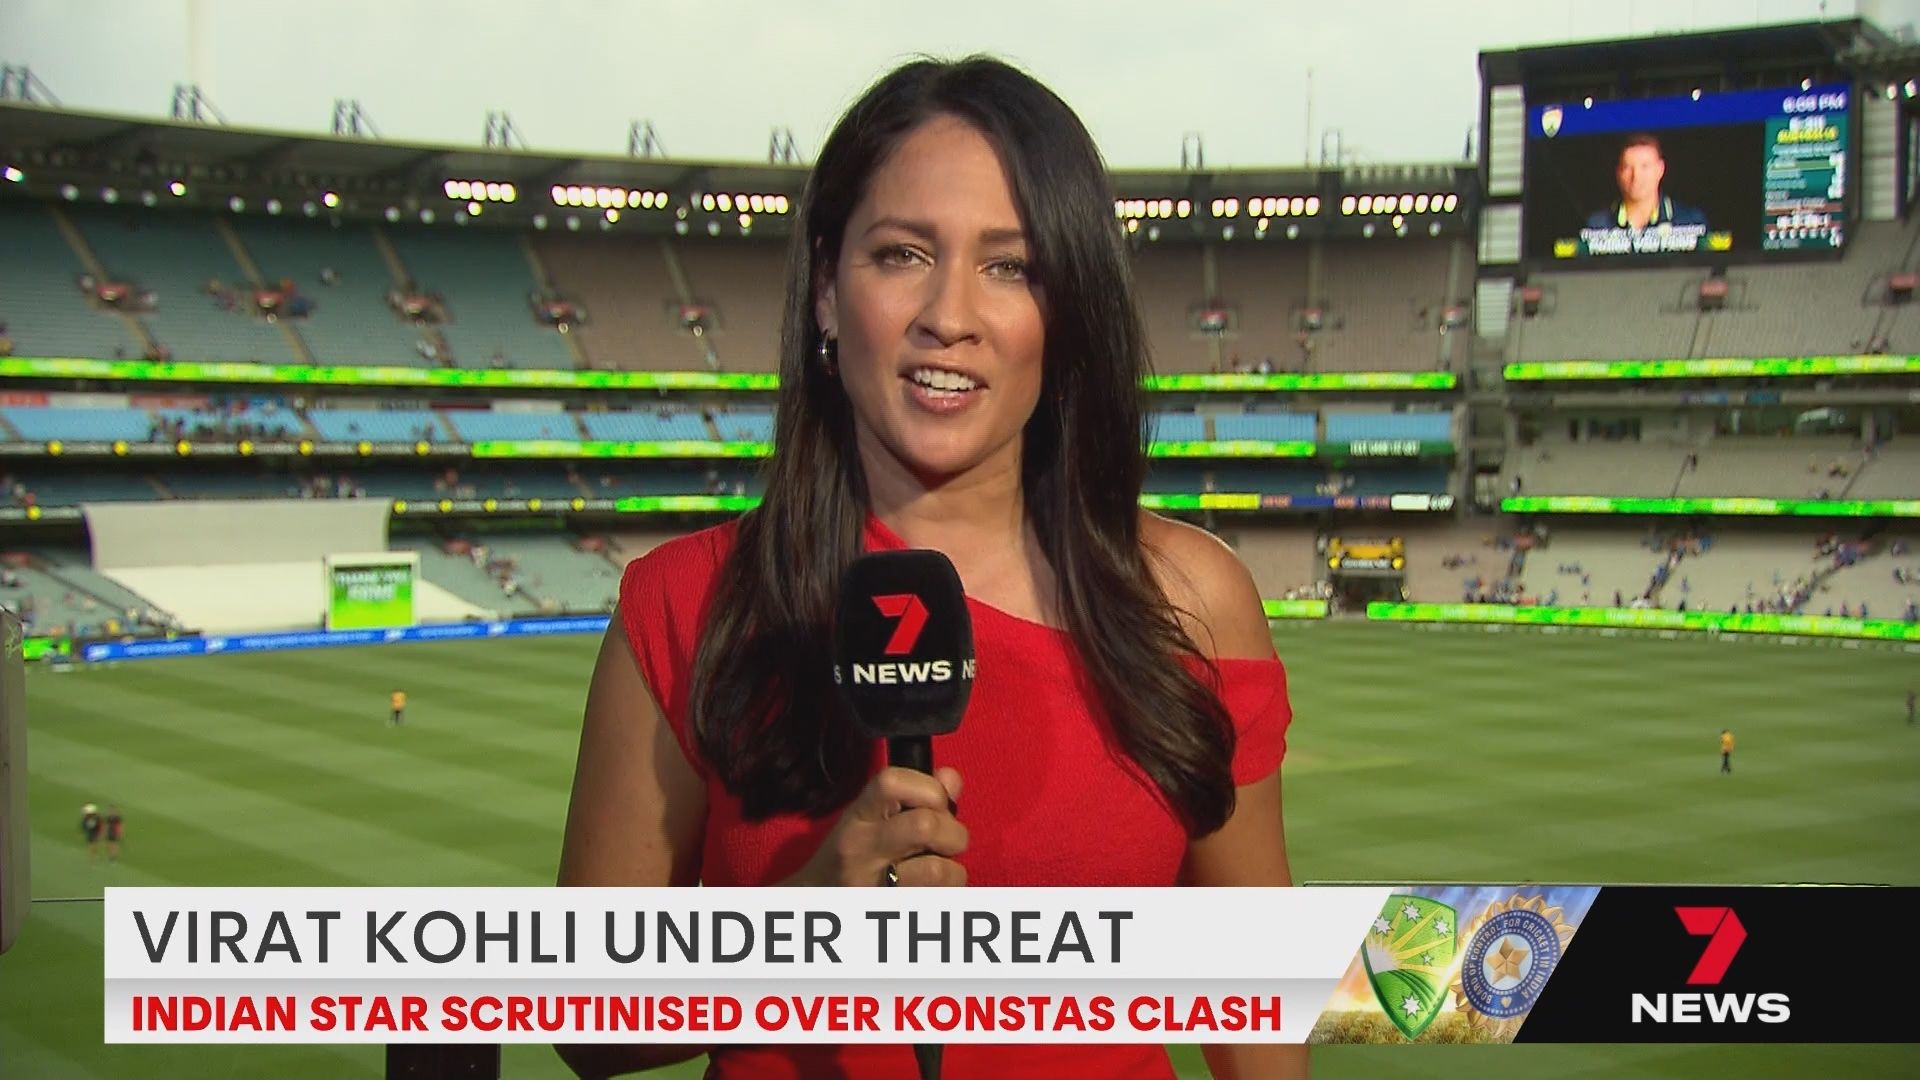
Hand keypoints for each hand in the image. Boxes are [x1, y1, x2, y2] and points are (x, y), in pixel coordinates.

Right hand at [784, 767, 965, 886]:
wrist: (817, 899)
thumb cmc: (852, 853)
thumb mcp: (871, 815)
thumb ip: (914, 794)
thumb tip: (951, 779)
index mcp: (859, 816)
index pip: (892, 782)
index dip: (928, 787)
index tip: (936, 802)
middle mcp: (862, 848)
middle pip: (925, 825)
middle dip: (952, 832)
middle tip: (944, 843)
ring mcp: (873, 885)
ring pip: (939, 870)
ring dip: (952, 870)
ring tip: (936, 869)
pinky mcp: (889, 913)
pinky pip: (940, 900)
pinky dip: (947, 895)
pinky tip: (930, 890)